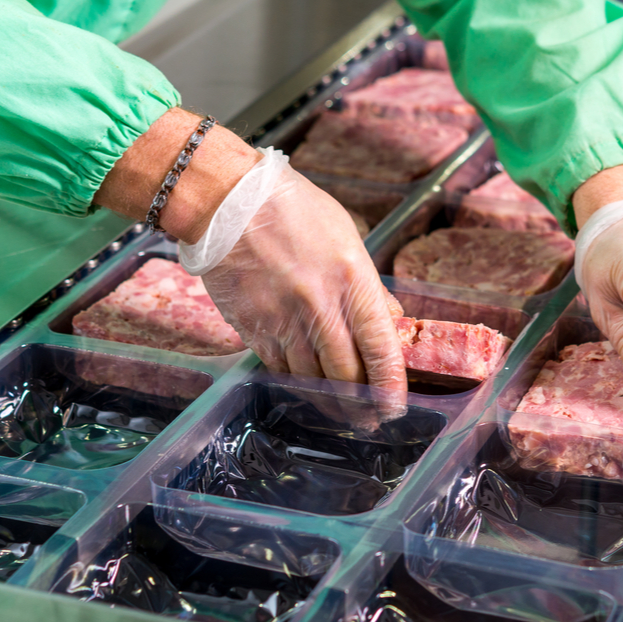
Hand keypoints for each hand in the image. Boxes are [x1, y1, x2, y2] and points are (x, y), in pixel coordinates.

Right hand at [96, 108, 407, 417]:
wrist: (228, 203)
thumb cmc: (292, 210)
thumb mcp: (346, 236)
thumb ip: (367, 285)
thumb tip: (390, 320)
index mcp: (351, 280)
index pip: (380, 348)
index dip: (390, 386)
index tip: (394, 408)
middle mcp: (319, 306)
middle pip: (345, 376)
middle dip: (361, 405)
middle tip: (368, 418)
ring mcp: (283, 321)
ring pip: (311, 380)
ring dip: (328, 401)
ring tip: (339, 412)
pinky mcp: (253, 328)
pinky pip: (279, 370)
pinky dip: (295, 384)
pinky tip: (304, 389)